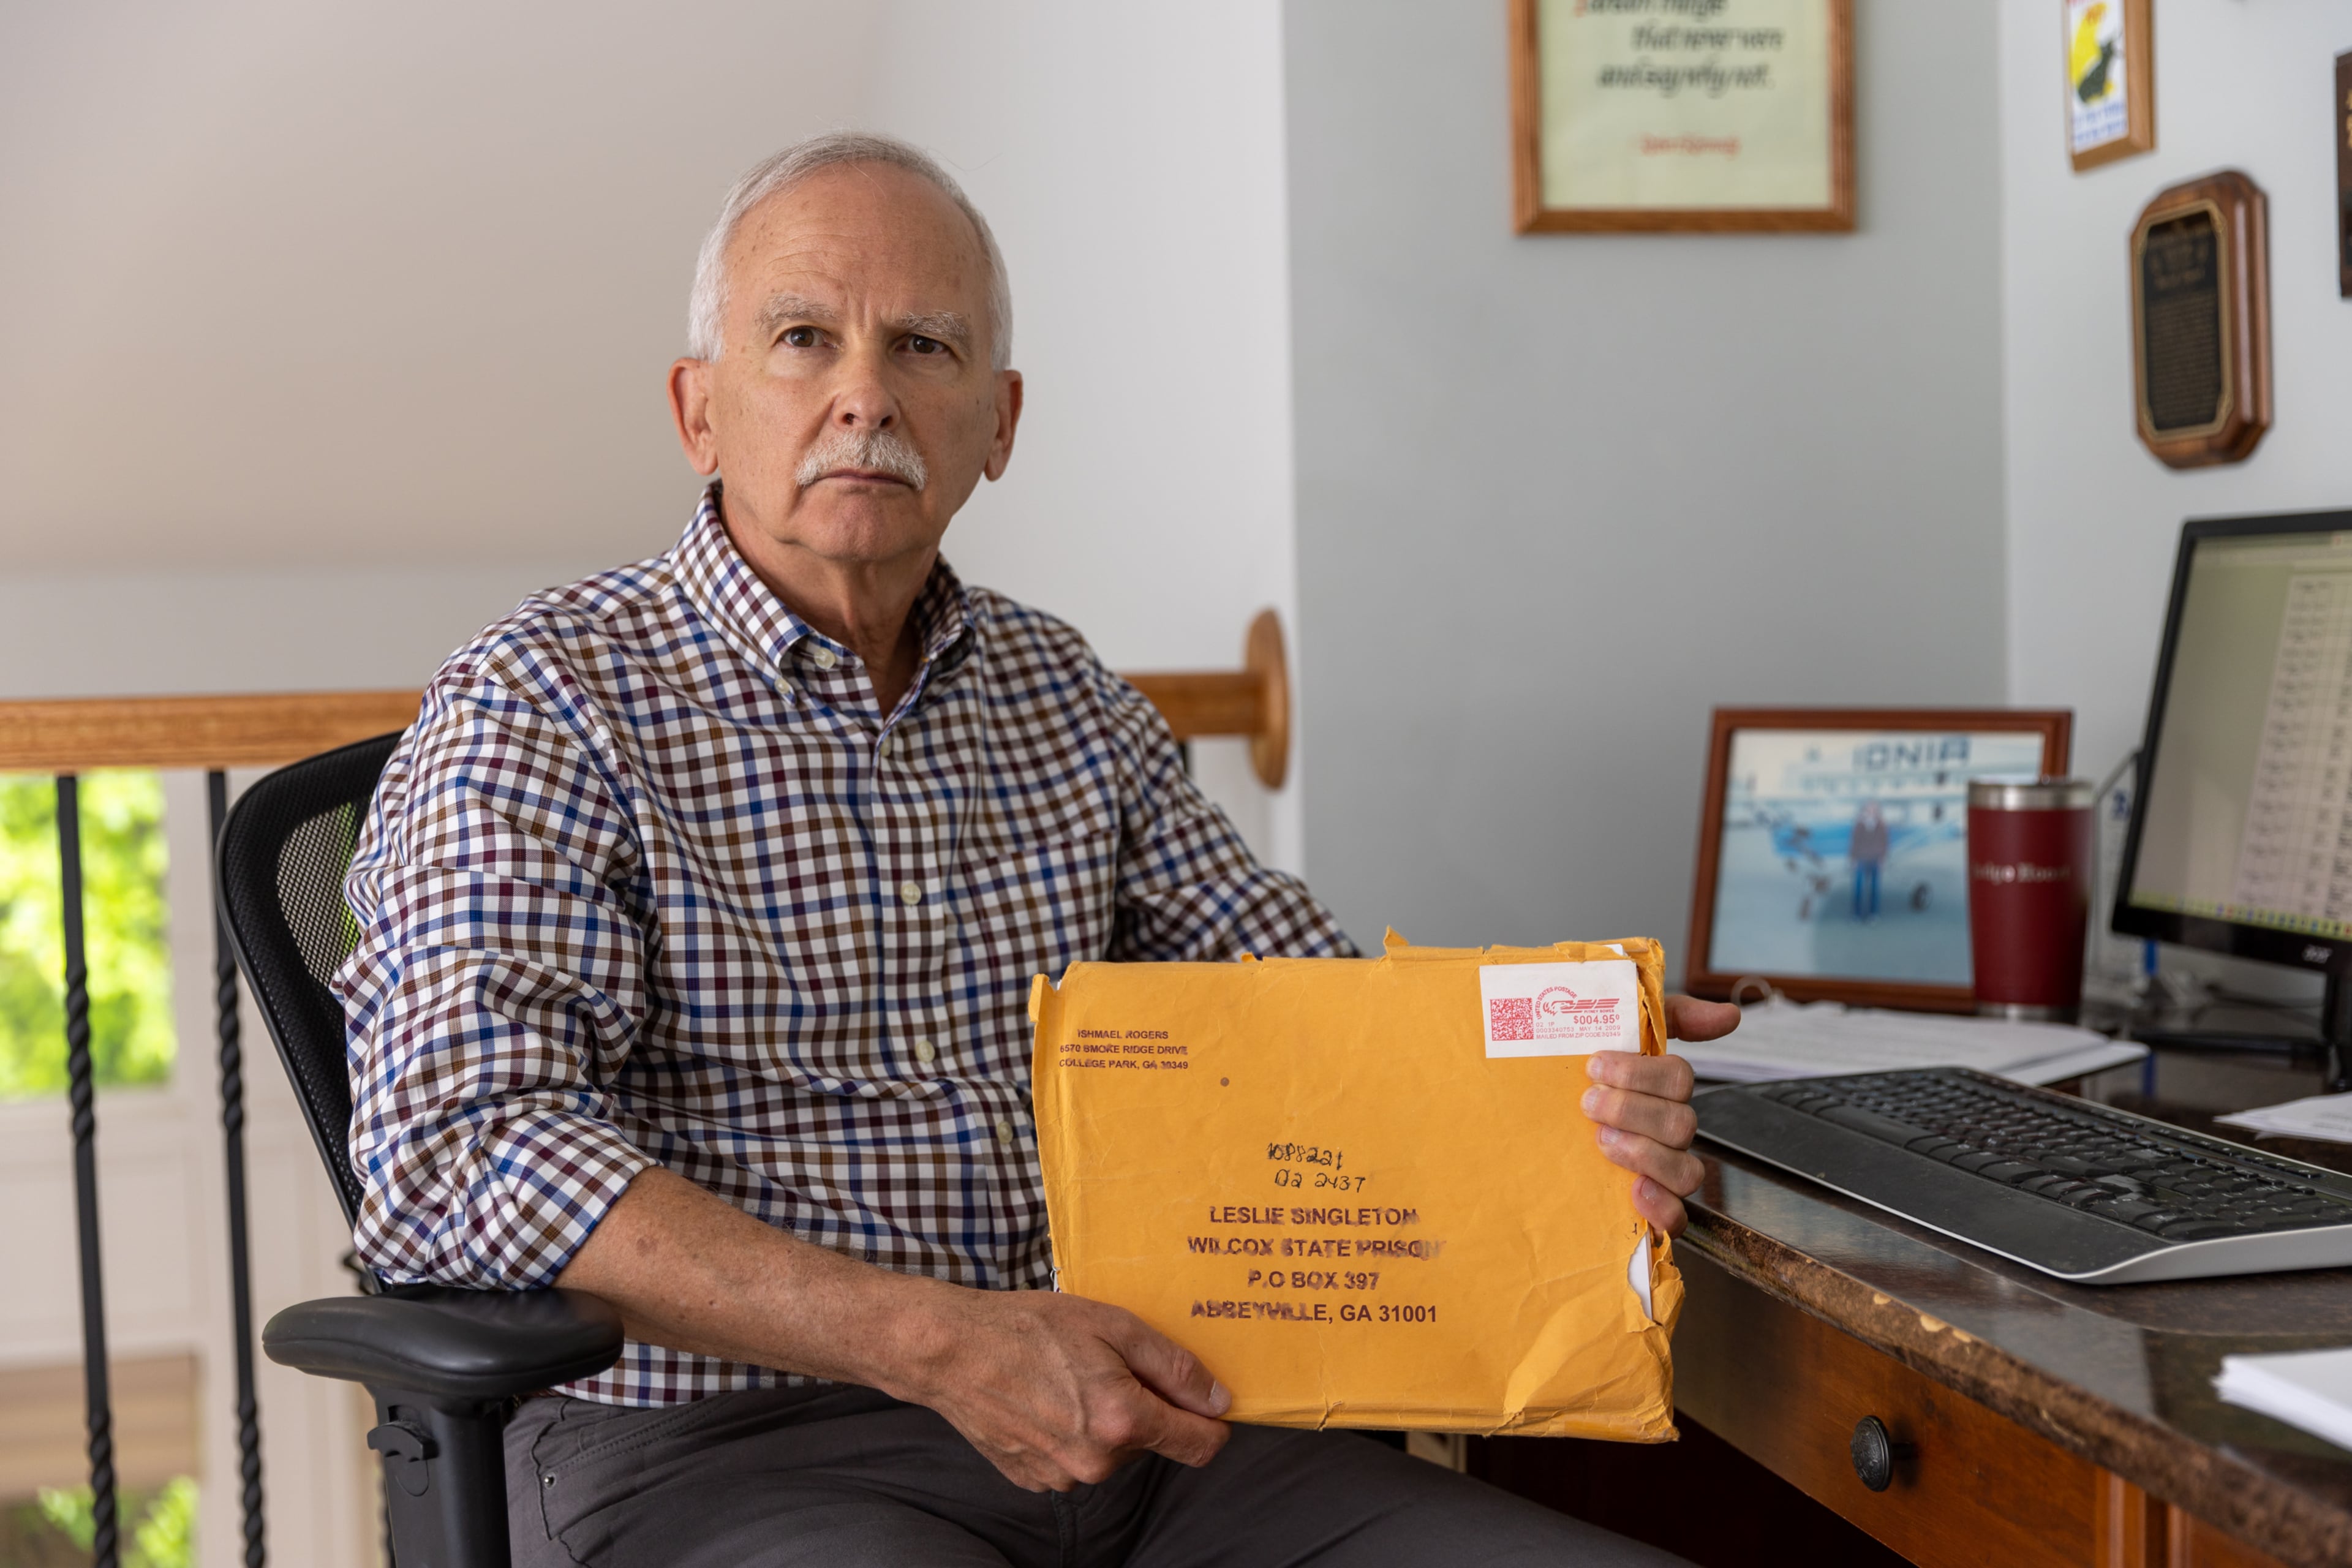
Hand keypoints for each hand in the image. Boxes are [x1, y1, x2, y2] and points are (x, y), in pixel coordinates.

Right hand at [897, 1285, 1231, 1491]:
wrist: (951, 1351)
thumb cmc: (1029, 1328)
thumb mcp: (1113, 1325)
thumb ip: (1173, 1367)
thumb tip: (1218, 1400)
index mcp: (1122, 1422)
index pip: (1200, 1446)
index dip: (1212, 1422)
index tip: (1205, 1401)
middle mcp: (1096, 1462)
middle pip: (1151, 1443)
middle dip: (1143, 1408)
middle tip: (1108, 1363)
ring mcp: (1062, 1476)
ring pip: (1111, 1453)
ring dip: (1105, 1421)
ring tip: (1068, 1377)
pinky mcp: (1034, 1480)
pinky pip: (1074, 1459)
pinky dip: (1071, 1433)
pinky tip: (1045, 1398)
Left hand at [1583, 994, 1738, 1235]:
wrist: (1531, 1125)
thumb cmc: (1579, 1079)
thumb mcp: (1608, 1033)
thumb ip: (1667, 1015)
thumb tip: (1730, 1015)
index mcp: (1660, 1090)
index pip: (1678, 1077)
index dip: (1640, 1073)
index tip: (1594, 1065)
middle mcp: (1668, 1130)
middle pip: (1680, 1122)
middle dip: (1631, 1110)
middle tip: (1589, 1104)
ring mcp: (1663, 1170)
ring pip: (1687, 1170)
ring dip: (1644, 1154)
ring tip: (1602, 1142)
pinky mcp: (1650, 1208)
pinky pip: (1677, 1218)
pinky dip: (1662, 1207)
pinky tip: (1636, 1192)